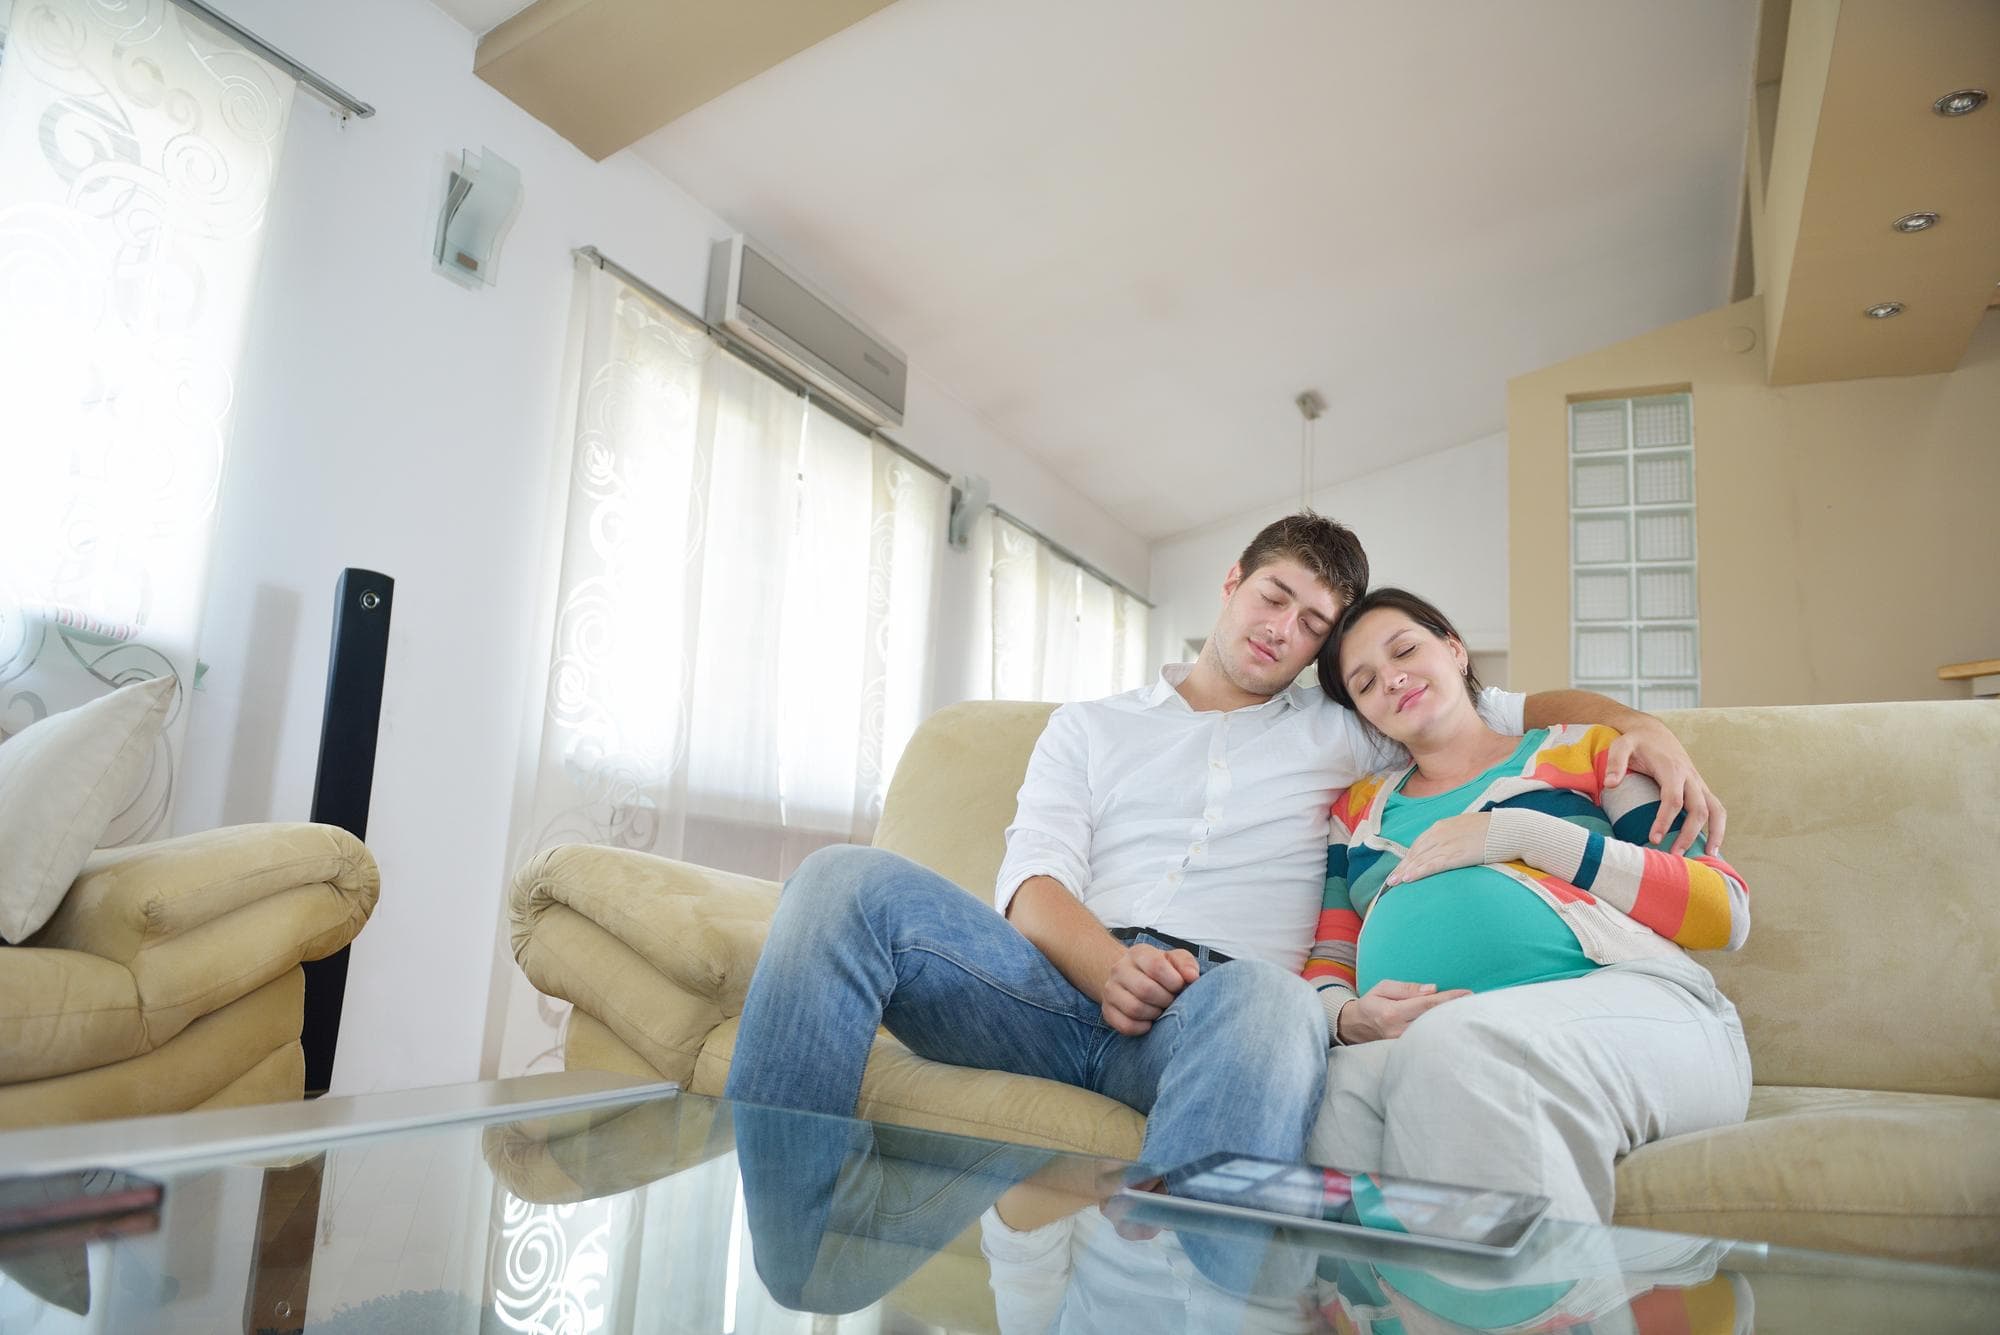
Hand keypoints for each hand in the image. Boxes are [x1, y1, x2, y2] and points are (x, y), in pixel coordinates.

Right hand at [1100, 945, 1199, 1035]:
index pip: (1155, 966)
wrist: (1131, 977)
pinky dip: (1142, 1028)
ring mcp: (1111, 991)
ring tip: (1160, 1010)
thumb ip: (1186, 964)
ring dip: (1154, 1014)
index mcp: (1138, 953)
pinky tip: (1150, 1022)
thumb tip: (1192, 977)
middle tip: (1171, 1001)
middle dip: (1165, 1000)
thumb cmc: (1158, 970)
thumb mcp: (1174, 959)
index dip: (1173, 981)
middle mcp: (1120, 969)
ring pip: (1134, 1009)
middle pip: (1145, 989)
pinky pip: (1125, 1025)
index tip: (1179, 986)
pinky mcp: (1107, 1011)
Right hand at [1335, 979, 1470, 1042]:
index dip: (1449, 999)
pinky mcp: (1405, 1052)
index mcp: (1393, 1013)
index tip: (1468, 993)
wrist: (1354, 1027)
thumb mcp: (1383, 987)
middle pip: (1434, 1021)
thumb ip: (1407, 989)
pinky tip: (1454, 1029)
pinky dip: (1442, 1034)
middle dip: (1456, 1012)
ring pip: (1433, 1034)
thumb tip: (1432, 989)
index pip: (1428, 1005)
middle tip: (1477, 1003)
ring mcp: (1402, 1045)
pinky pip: (1428, 1043)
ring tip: (1469, 1014)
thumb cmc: (1371, 1004)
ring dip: (1451, 1024)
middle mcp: (1398, 1031)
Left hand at [1384, 813, 1491, 885]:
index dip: (1408, 858)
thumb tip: (1451, 847)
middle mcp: (1440, 834)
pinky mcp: (1455, 855)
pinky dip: (1418, 871)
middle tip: (1390, 880)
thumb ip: (1454, 837)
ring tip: (1392, 884)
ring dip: (1404, 872)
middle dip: (1402, 867)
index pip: (1419, 844)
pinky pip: (1432, 864)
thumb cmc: (1493, 831)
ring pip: (1420, 859)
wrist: (1508, 829)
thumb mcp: (1467, 829)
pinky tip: (1408, 879)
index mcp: (1442, 826)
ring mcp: (1447, 844)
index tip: (1400, 868)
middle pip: (1415, 853)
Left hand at [1606, 722, 1726, 855]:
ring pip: (1715, 810)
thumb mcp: (1621, 745)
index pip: (1673, 799)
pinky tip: (1712, 846)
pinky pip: (1716, 808)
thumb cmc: (1636, 742)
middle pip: (1698, 809)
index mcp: (1672, 769)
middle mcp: (1690, 777)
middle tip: (1674, 856)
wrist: (1653, 732)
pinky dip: (1718, 827)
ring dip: (1714, 833)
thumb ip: (1615, 763)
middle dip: (1688, 834)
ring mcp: (1698, 783)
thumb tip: (1610, 784)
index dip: (1665, 820)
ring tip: (1707, 857)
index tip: (1653, 839)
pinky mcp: (1701, 788)